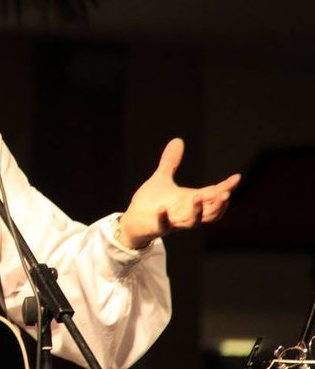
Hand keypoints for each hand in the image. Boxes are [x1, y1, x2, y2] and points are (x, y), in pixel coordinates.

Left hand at [118, 138, 240, 248]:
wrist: (132, 220)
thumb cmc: (150, 202)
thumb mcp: (161, 178)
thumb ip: (170, 162)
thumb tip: (177, 140)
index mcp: (190, 201)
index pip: (213, 194)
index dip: (226, 187)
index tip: (237, 177)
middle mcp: (186, 213)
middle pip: (211, 213)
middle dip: (219, 204)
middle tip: (226, 194)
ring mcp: (173, 222)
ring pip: (193, 222)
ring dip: (197, 211)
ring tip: (198, 197)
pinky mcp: (159, 228)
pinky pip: (163, 225)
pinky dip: (164, 218)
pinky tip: (162, 208)